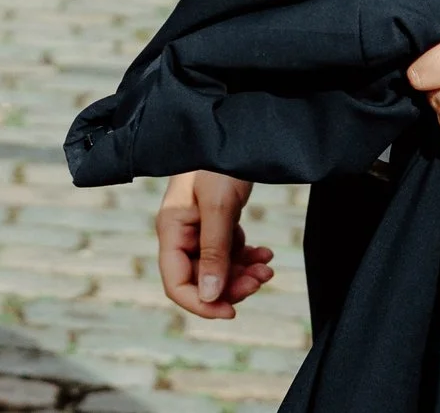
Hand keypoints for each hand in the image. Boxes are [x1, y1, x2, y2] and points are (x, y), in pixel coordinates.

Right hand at [155, 171, 273, 318]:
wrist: (237, 128)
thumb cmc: (220, 161)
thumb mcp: (219, 206)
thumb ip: (214, 251)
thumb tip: (210, 295)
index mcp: (172, 229)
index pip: (176, 282)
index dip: (201, 303)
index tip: (232, 311)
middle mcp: (182, 232)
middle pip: (201, 279)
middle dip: (231, 285)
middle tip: (261, 279)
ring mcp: (200, 227)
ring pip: (218, 268)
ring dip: (243, 273)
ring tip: (268, 265)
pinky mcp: (217, 221)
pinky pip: (230, 252)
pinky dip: (248, 257)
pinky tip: (266, 253)